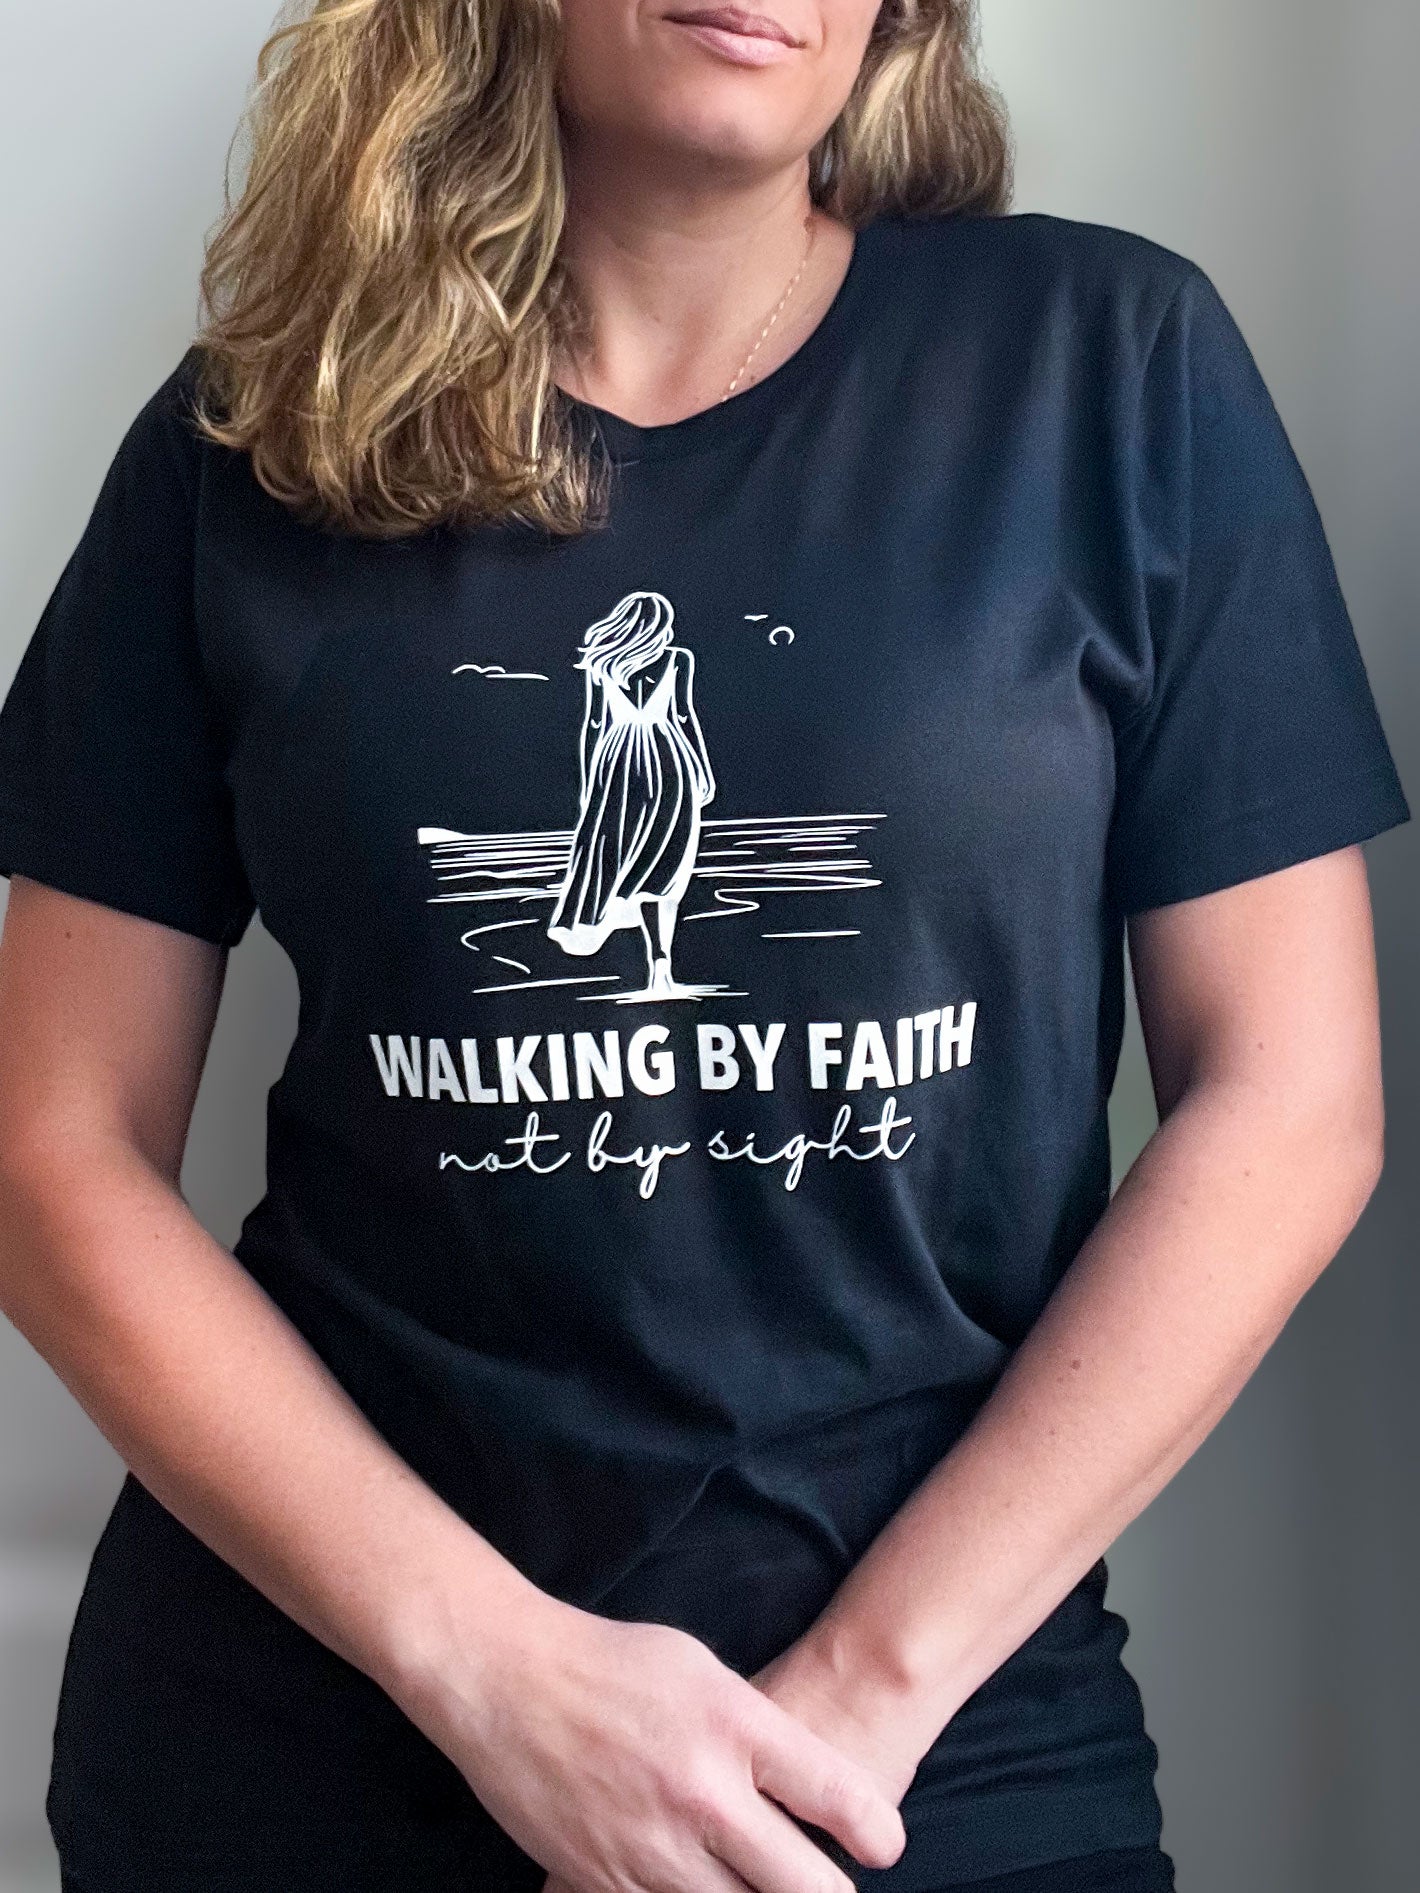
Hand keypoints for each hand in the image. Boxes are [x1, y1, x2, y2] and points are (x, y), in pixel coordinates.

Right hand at [411, 1593, 905, 1892]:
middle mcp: (703, 1794)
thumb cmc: (612, 1662)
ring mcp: (653, 1847)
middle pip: (805, 1888)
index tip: (883, 1847)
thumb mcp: (703, 1670)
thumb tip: (805, 1790)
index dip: (877, 1833)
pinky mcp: (606, 1883)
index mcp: (734, 1726)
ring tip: (764, 1877)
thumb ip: (757, 1733)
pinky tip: (701, 1878)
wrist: (506, 1680)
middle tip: (829, 1888)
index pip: (838, 1797)